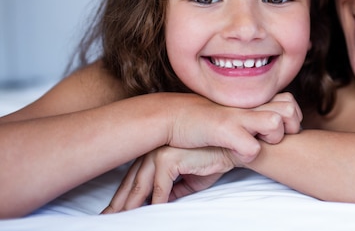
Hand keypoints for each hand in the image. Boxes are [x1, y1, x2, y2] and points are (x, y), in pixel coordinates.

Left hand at [101, 145, 235, 212]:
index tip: (115, 212)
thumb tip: (158, 203)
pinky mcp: (169, 158)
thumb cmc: (211, 161)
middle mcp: (153, 151)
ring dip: (131, 206)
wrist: (230, 149)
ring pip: (140, 186)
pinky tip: (152, 213)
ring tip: (123, 221)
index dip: (122, 197)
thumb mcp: (186, 180)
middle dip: (120, 204)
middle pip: (131, 182)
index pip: (133, 178)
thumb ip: (170, 189)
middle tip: (107, 219)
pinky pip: (159, 188)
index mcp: (154, 153)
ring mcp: (159, 153)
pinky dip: (155, 203)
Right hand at [165, 92, 302, 162]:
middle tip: (273, 139)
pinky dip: (248, 155)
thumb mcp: (235, 116)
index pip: (291, 101)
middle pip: (291, 108)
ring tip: (257, 144)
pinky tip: (237, 155)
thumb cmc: (206, 121)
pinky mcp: (223, 128)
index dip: (291, 120)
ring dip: (271, 139)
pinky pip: (252, 147)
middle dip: (289, 128)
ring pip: (275, 124)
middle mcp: (249, 104)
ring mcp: (237, 115)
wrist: (173, 116)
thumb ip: (254, 118)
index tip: (280, 132)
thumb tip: (277, 130)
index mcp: (253, 100)